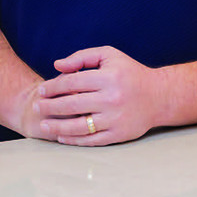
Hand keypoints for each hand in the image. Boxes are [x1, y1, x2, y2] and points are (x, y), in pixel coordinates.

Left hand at [35, 46, 163, 145]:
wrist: (159, 96)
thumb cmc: (130, 74)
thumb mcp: (110, 56)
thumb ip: (82, 58)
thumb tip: (57, 66)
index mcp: (109, 77)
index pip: (72, 82)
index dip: (53, 86)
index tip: (42, 90)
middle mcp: (112, 99)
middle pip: (71, 105)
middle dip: (50, 107)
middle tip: (37, 107)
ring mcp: (115, 118)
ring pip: (78, 126)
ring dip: (57, 127)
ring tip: (43, 125)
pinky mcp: (118, 134)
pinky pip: (91, 140)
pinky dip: (73, 140)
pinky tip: (62, 137)